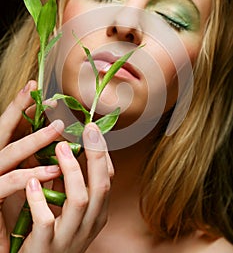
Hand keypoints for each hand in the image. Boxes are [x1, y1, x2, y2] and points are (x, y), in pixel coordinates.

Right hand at [0, 81, 62, 251]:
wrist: (0, 244)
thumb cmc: (10, 207)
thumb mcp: (21, 177)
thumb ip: (32, 159)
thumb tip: (56, 140)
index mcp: (0, 157)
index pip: (6, 127)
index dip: (17, 106)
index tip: (32, 86)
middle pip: (2, 132)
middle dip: (19, 112)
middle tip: (43, 95)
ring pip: (7, 154)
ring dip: (33, 139)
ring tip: (58, 127)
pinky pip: (8, 185)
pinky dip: (30, 176)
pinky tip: (52, 168)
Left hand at [22, 122, 113, 252]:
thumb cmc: (55, 234)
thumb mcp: (69, 209)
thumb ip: (68, 183)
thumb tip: (65, 148)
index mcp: (97, 213)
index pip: (108, 179)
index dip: (102, 153)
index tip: (93, 130)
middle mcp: (89, 224)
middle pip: (101, 186)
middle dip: (96, 155)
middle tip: (88, 129)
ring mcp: (70, 237)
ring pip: (79, 200)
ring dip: (71, 170)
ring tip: (59, 148)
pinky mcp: (47, 247)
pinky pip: (46, 221)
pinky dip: (40, 199)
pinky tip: (32, 183)